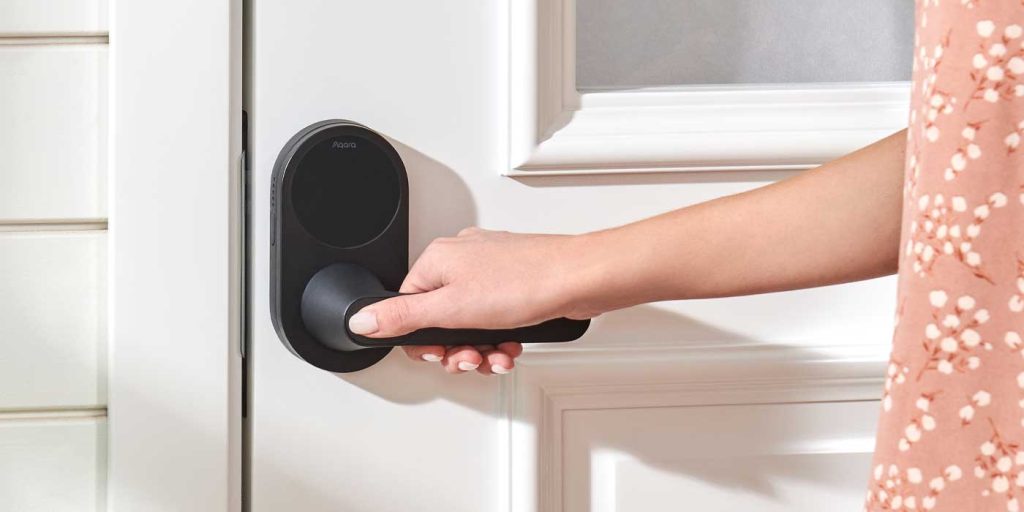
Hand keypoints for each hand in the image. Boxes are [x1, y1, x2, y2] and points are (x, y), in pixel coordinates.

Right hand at [347, 228, 594, 374]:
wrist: (580, 279)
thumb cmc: (525, 282)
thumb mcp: (452, 309)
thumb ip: (404, 317)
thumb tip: (362, 319)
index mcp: (438, 259)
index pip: (408, 307)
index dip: (424, 341)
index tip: (441, 354)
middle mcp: (462, 259)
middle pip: (440, 318)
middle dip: (456, 348)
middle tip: (471, 358)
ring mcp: (490, 270)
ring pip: (469, 321)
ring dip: (481, 347)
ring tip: (497, 355)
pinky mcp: (514, 283)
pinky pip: (494, 317)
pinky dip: (500, 336)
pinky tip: (511, 344)